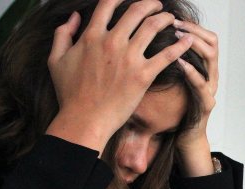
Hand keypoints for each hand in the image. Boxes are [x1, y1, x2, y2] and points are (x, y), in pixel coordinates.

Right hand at [45, 0, 192, 154]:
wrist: (84, 120)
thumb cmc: (70, 94)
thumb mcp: (56, 60)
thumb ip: (63, 34)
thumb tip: (74, 17)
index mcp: (91, 36)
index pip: (108, 4)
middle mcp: (111, 42)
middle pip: (136, 10)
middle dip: (150, 4)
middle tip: (158, 5)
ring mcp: (128, 58)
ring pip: (153, 27)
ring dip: (165, 18)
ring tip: (172, 19)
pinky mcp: (143, 75)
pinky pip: (166, 55)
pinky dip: (179, 45)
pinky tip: (188, 40)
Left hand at [173, 19, 218, 176]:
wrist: (184, 138)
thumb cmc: (175, 109)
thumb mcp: (171, 80)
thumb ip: (167, 61)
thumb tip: (149, 39)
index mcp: (203, 67)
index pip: (205, 36)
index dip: (191, 24)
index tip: (173, 17)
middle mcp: (211, 75)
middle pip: (212, 42)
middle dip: (193, 29)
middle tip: (174, 23)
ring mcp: (211, 89)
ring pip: (211, 58)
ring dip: (194, 44)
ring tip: (177, 37)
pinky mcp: (206, 104)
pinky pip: (202, 84)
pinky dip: (191, 71)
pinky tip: (179, 62)